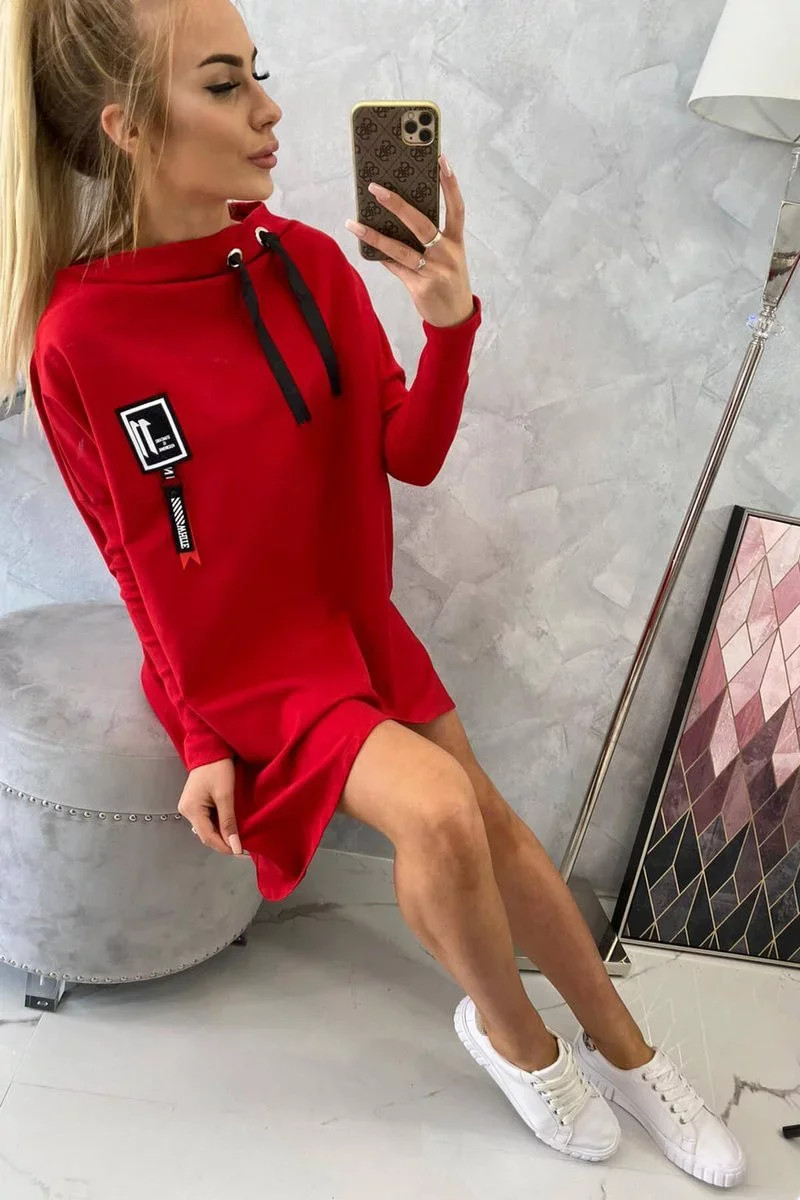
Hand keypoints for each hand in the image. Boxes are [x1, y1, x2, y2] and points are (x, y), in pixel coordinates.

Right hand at [177, 757, 247, 856]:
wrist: (210, 749)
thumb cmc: (218, 768)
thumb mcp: (225, 795)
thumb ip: (228, 822)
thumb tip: (234, 846)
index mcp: (191, 810)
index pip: (208, 837)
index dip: (225, 847)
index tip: (242, 853)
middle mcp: (186, 811)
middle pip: (206, 834)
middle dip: (223, 842)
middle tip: (243, 848)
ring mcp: (188, 807)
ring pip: (206, 828)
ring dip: (221, 834)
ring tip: (238, 838)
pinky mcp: (194, 803)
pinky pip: (206, 820)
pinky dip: (218, 825)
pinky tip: (229, 826)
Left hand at [345, 154, 474, 328]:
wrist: (456, 319)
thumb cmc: (449, 281)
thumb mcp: (449, 258)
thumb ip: (431, 239)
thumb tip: (396, 217)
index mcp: (456, 242)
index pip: (456, 208)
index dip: (450, 184)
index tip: (441, 160)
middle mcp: (447, 255)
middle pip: (422, 225)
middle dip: (398, 205)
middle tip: (376, 189)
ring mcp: (433, 272)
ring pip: (400, 249)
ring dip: (375, 235)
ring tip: (353, 223)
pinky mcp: (420, 288)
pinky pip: (395, 267)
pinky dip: (380, 256)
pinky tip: (364, 245)